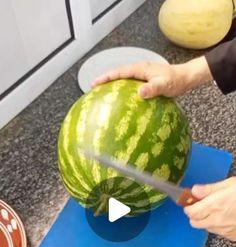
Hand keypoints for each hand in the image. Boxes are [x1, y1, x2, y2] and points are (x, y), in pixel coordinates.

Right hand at [92, 57, 212, 97]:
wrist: (186, 78)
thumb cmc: (176, 81)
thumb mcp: (165, 85)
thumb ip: (153, 88)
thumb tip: (140, 93)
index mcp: (140, 69)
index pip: (118, 72)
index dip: (105, 78)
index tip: (94, 84)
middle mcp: (139, 70)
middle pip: (118, 74)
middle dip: (105, 80)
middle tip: (93, 89)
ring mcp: (142, 75)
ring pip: (123, 79)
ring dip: (113, 85)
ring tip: (103, 94)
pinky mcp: (145, 81)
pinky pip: (130, 85)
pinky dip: (122, 90)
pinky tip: (121, 100)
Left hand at [184, 177, 235, 240]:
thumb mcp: (230, 184)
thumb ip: (210, 189)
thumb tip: (194, 190)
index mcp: (214, 206)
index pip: (190, 212)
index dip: (188, 206)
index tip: (191, 201)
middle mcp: (216, 220)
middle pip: (194, 223)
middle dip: (195, 215)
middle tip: (202, 206)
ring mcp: (225, 230)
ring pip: (207, 228)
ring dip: (207, 221)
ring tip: (218, 210)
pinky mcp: (232, 236)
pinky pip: (220, 233)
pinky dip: (220, 226)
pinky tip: (229, 217)